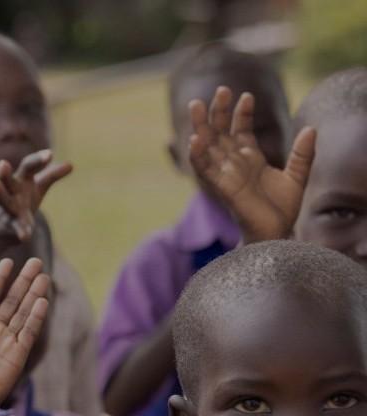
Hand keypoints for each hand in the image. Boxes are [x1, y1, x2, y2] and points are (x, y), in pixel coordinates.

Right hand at [0, 149, 71, 243]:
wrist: (1, 228)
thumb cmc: (22, 202)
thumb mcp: (38, 189)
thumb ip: (52, 177)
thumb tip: (71, 165)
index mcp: (20, 181)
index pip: (28, 167)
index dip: (38, 161)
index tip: (50, 155)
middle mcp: (11, 192)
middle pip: (7, 180)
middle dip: (4, 173)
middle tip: (2, 164)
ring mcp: (8, 208)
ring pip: (2, 201)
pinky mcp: (10, 225)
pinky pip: (15, 228)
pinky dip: (21, 232)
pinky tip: (25, 237)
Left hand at [0, 257, 50, 415]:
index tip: (8, 262)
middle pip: (12, 300)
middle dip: (23, 281)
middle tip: (36, 261)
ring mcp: (7, 342)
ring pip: (23, 312)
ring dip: (34, 294)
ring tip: (44, 275)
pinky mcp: (16, 355)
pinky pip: (28, 332)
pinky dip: (36, 317)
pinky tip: (42, 301)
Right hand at [188, 86, 315, 242]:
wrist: (276, 233)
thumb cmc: (282, 208)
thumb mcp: (297, 175)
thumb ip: (303, 153)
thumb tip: (311, 129)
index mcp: (250, 158)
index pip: (240, 130)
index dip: (242, 113)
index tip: (247, 96)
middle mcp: (234, 163)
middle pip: (220, 132)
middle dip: (218, 111)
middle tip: (220, 89)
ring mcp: (226, 174)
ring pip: (208, 146)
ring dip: (200, 125)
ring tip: (196, 105)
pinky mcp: (222, 187)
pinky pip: (205, 169)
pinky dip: (198, 155)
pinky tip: (195, 139)